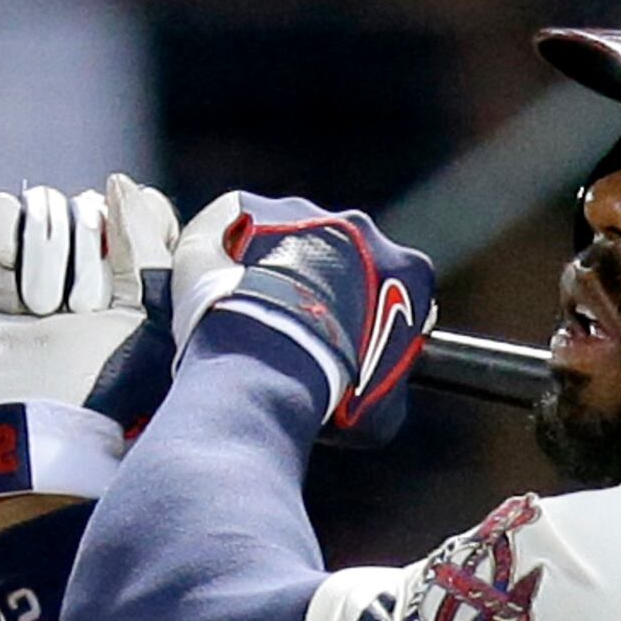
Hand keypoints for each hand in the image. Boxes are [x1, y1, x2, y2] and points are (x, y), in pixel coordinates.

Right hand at [0, 172, 180, 517]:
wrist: (25, 427)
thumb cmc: (97, 384)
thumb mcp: (149, 316)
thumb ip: (153, 244)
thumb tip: (117, 184)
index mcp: (108, 280)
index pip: (124, 211)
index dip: (127, 228)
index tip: (119, 280)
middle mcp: (58, 270)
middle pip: (81, 207)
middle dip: (81, 260)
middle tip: (71, 312)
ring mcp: (8, 271)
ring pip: (34, 205)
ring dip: (40, 259)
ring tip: (32, 311)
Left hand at [173, 189, 436, 443]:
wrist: (266, 366)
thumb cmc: (329, 392)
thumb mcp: (381, 412)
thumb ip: (388, 388)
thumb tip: (380, 395)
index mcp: (405, 269)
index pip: (398, 286)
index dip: (371, 315)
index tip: (348, 340)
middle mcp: (358, 227)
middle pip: (342, 253)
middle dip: (323, 283)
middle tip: (294, 326)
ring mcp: (300, 213)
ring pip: (289, 236)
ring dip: (275, 265)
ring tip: (249, 311)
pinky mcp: (246, 208)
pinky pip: (235, 226)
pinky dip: (227, 252)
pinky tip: (215, 289)